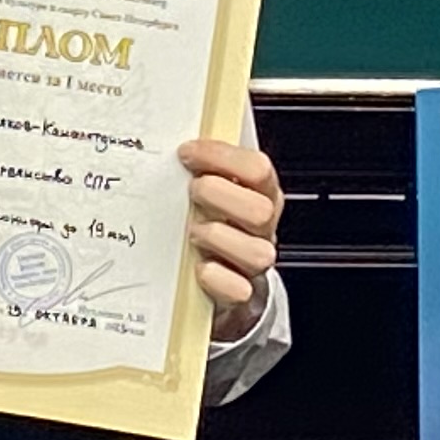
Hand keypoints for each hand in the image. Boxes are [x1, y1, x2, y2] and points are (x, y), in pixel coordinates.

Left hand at [178, 136, 286, 335]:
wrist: (221, 277)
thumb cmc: (214, 222)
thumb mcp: (216, 188)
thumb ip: (207, 167)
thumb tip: (177, 145)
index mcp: (261, 194)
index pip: (258, 168)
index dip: (221, 157)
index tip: (187, 153)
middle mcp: (262, 228)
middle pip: (261, 210)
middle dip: (220, 196)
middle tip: (192, 192)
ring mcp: (253, 262)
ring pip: (257, 253)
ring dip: (217, 237)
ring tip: (192, 232)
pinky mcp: (241, 294)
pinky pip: (239, 290)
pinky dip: (217, 278)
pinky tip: (199, 267)